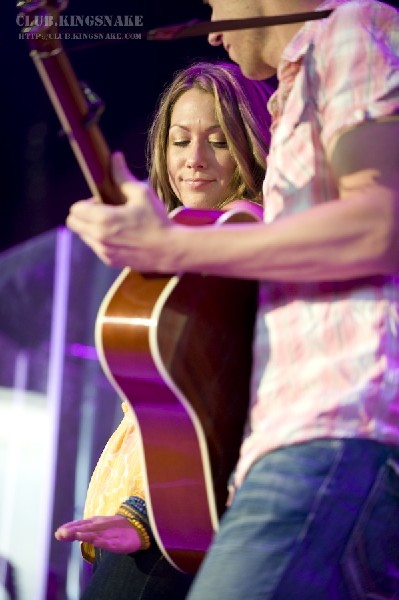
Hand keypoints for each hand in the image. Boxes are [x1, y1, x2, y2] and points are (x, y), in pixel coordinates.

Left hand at [54, 515, 142, 553]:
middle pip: (84, 527)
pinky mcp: (116, 542)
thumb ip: (85, 530)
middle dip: (72, 530)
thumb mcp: (100, 527)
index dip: (69, 527)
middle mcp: (101, 525)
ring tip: (72, 535)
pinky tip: (93, 541)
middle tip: (60, 534)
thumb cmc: (116, 529)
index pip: (80, 524)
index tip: (58, 533)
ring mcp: (108, 533)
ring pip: (94, 533)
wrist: (138, 529)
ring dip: (82, 534)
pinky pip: (106, 541)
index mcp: (96, 522)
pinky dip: (99, 540)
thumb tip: (68, 533)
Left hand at [66, 152, 171, 269]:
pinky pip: (96, 248)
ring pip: (84, 236)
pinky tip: (122, 236)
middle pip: (73, 224)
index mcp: (103, 219)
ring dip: (92, 228)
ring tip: (115, 224)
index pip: (75, 209)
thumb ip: (123, 176)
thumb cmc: (157, 220)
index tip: (102, 202)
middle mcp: (99, 238)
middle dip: (84, 215)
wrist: (169, 250)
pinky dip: (102, 241)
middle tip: (105, 212)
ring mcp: (104, 252)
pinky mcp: (110, 261)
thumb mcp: (142, 194)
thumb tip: (115, 157)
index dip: (86, 203)